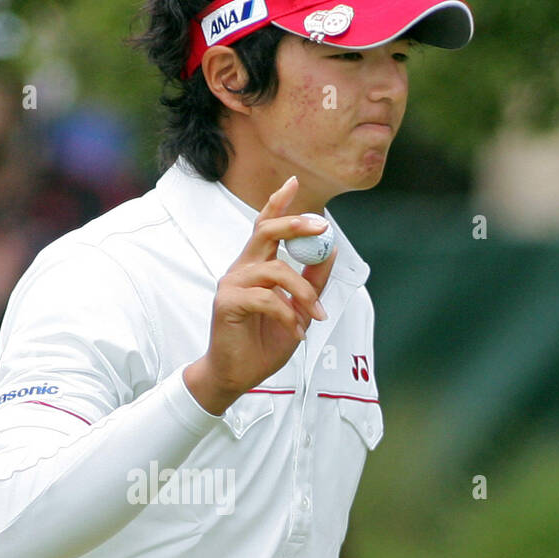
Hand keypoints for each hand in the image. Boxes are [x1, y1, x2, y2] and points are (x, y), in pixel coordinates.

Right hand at [184, 175, 337, 414]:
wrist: (236, 375)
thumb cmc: (263, 343)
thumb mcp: (298, 310)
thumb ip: (313, 281)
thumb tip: (331, 250)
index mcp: (254, 266)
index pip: (264, 226)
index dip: (278, 203)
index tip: (294, 182)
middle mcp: (241, 269)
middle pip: (266, 232)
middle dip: (295, 224)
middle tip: (321, 227)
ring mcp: (231, 285)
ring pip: (275, 270)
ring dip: (303, 292)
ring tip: (315, 316)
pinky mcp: (227, 304)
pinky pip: (266, 299)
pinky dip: (288, 315)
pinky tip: (297, 331)